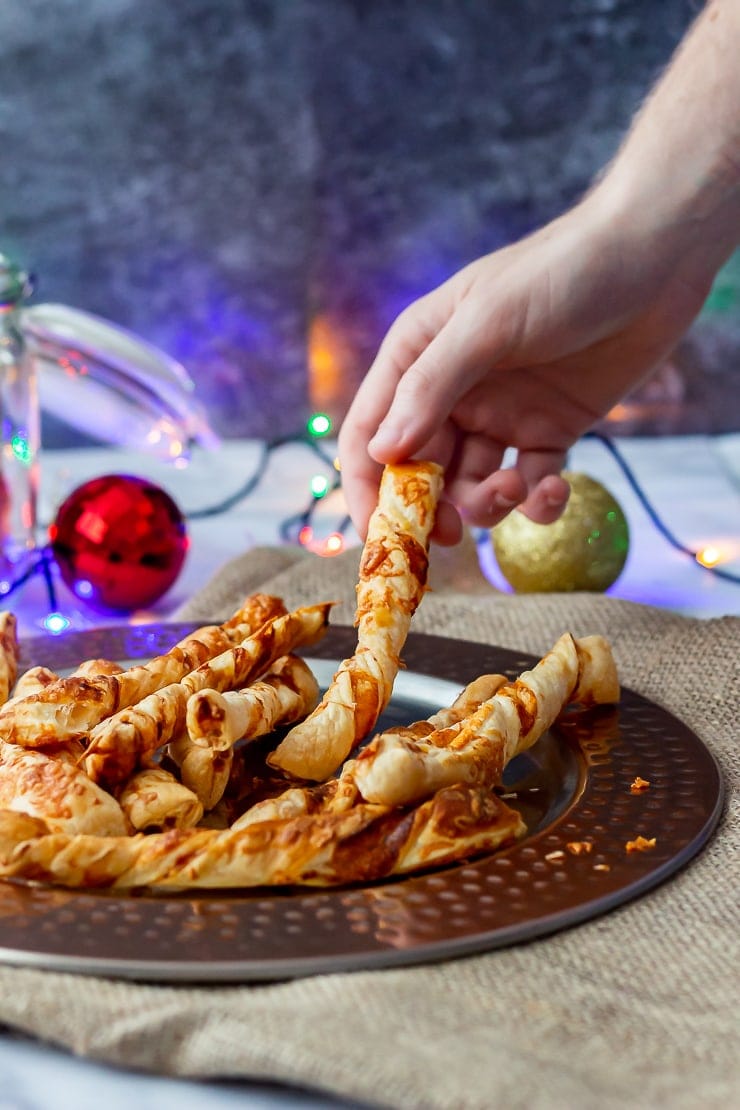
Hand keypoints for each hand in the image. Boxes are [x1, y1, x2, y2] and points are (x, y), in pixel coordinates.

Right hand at [338, 192, 711, 543]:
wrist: (654, 256)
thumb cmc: (561, 272)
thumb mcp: (487, 324)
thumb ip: (431, 388)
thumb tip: (382, 452)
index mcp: (418, 356)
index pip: (370, 432)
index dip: (368, 487)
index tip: (380, 535)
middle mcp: (453, 390)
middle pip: (420, 471)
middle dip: (433, 507)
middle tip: (453, 534)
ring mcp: (502, 413)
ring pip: (474, 485)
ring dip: (488, 503)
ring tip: (516, 490)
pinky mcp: (550, 430)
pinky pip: (531, 484)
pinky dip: (538, 500)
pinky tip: (552, 490)